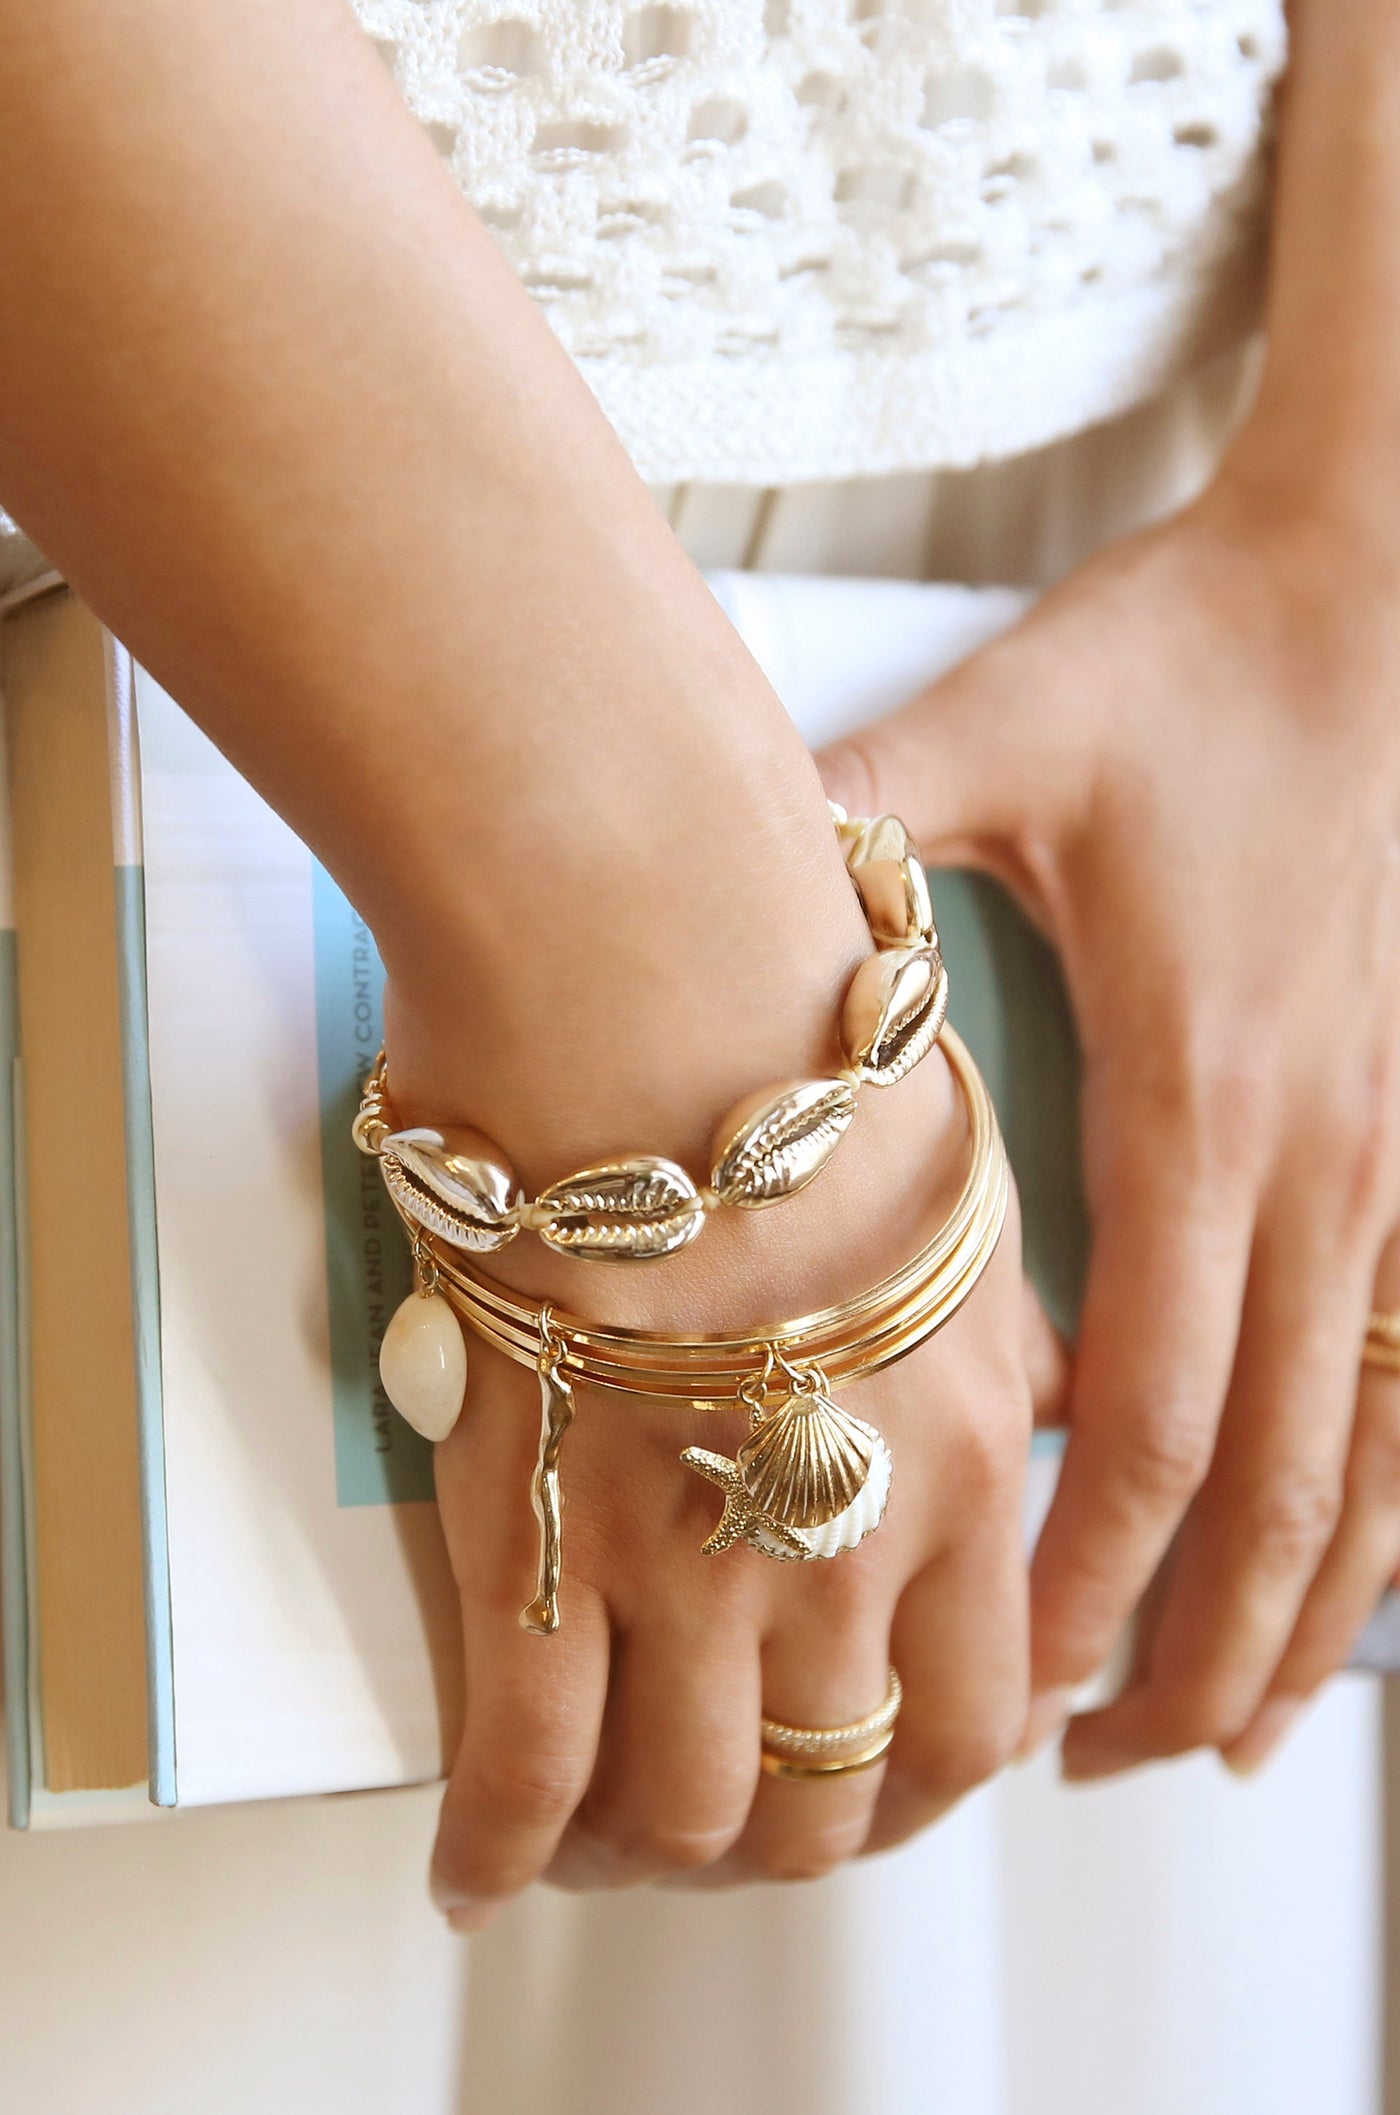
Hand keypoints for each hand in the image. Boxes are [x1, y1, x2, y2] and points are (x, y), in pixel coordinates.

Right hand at [384, 860, 1037, 1926]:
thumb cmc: (792, 1040)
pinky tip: (475, 1869)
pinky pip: (525, 1760)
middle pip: (838, 1789)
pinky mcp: (545, 1523)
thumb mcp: (965, 1196)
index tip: (863, 1774)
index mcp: (967, 1453)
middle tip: (724, 1822)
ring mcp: (694, 1541)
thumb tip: (1032, 1401)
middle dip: (782, 1838)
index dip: (916, 1781)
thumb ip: (1001, 1337)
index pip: (978, 1714)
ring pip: (691, 1806)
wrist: (653, 956)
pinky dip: (498, 1846)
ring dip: (646, 1857)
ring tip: (599, 1838)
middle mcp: (853, 1529)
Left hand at [819, 470, 1399, 1777]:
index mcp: (1197, 1090)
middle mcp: (1318, 1156)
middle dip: (1182, 1640)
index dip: (1084, 1566)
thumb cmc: (1196, 665)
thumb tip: (684, 890)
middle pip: (1268, 1471)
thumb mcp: (1001, 729)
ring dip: (1297, 1608)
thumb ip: (845, 827)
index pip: (1151, 1398)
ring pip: (1372, 1446)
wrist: (1383, 589)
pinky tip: (1342, 1571)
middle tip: (1086, 1760)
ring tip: (1214, 1728)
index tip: (1014, 1676)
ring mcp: (1394, 1155)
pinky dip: (1384, 1498)